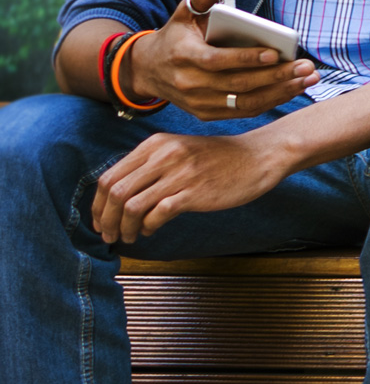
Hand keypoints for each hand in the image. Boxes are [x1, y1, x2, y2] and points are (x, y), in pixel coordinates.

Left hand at [90, 129, 292, 243]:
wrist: (256, 157)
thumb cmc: (219, 159)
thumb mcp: (179, 151)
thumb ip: (151, 166)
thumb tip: (124, 194)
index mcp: (153, 145)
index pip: (109, 177)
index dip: (98, 204)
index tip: (99, 220)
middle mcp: (161, 156)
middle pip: (115, 192)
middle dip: (105, 219)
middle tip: (107, 235)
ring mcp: (178, 174)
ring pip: (132, 205)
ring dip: (124, 227)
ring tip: (128, 238)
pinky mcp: (194, 192)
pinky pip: (158, 213)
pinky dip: (148, 226)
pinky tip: (151, 231)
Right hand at [120, 0, 317, 118]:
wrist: (149, 70)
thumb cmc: (175, 37)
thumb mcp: (183, 14)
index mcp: (184, 56)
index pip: (219, 61)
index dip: (247, 59)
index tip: (275, 53)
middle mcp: (190, 83)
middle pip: (239, 84)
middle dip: (276, 76)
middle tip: (305, 68)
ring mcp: (199, 103)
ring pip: (246, 103)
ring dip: (280, 92)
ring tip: (306, 80)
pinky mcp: (207, 114)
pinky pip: (243, 112)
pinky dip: (269, 102)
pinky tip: (290, 91)